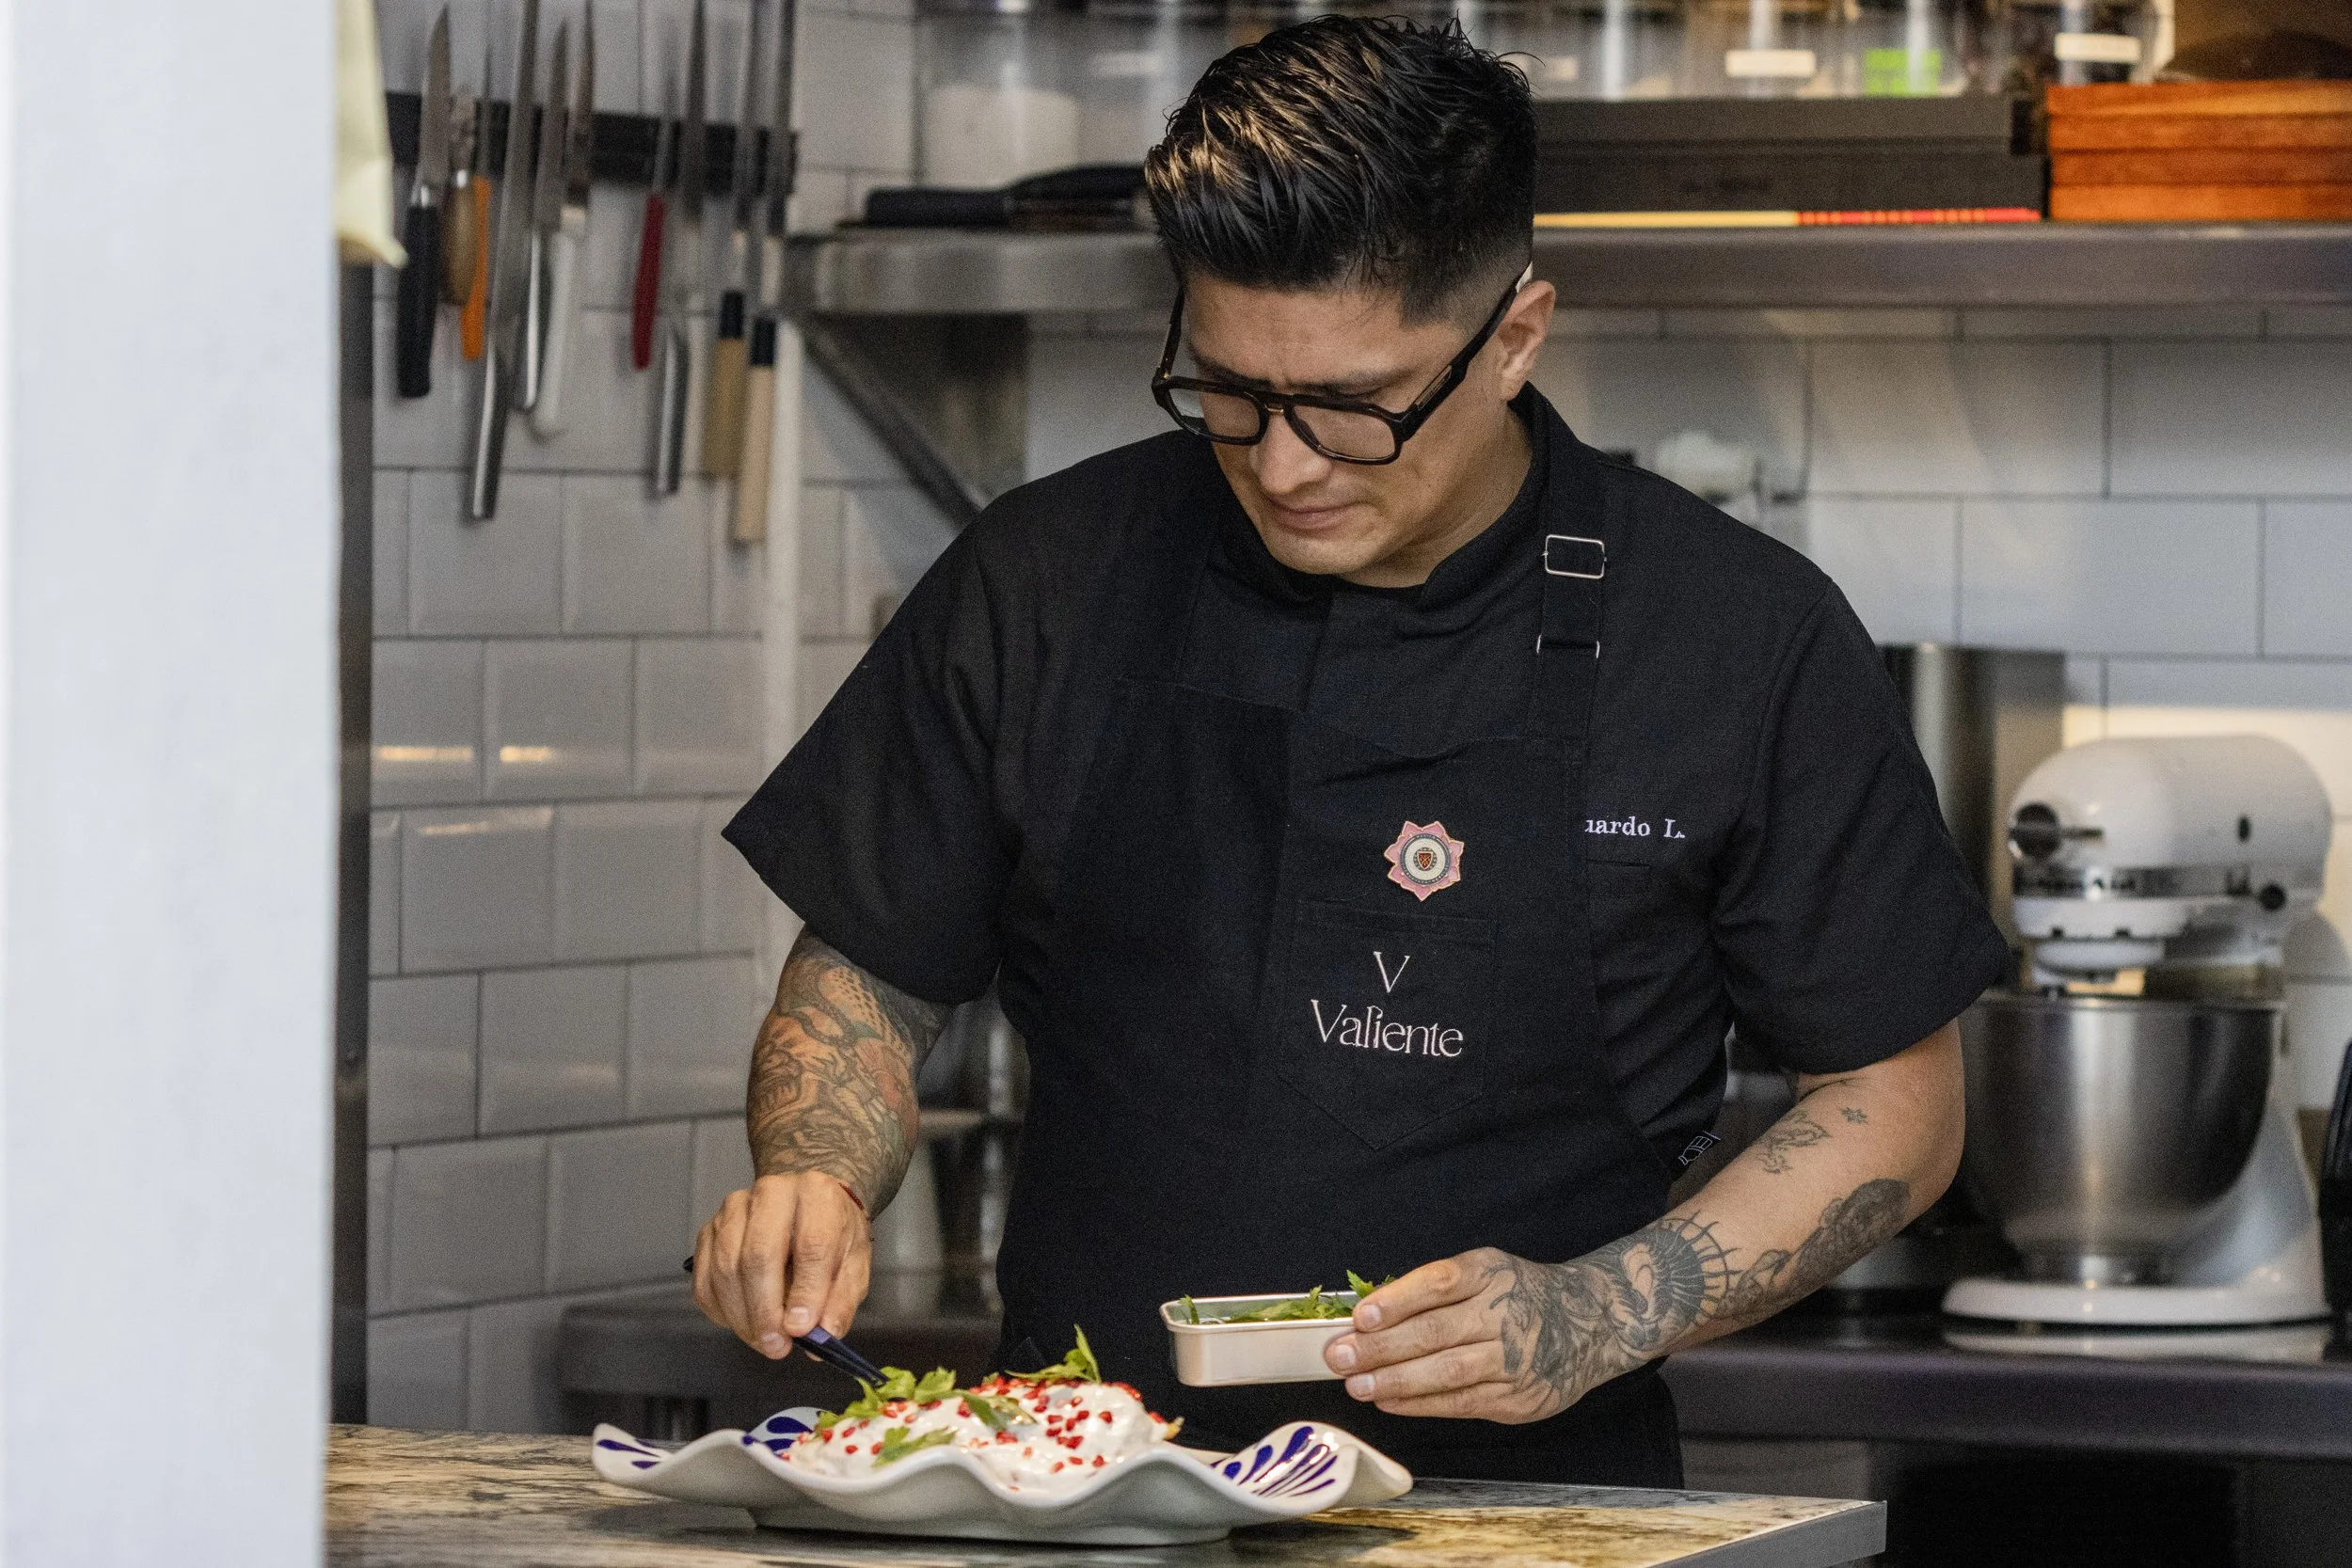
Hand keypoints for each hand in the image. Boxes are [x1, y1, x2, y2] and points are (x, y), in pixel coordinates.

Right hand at [693, 1172, 872, 1358]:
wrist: (806, 1205)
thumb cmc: (832, 1234)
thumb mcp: (854, 1264)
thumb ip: (841, 1300)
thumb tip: (821, 1335)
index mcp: (817, 1195)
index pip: (811, 1244)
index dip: (805, 1291)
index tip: (801, 1329)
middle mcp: (772, 1192)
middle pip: (758, 1254)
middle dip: (765, 1310)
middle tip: (776, 1346)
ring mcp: (734, 1209)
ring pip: (726, 1268)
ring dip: (742, 1316)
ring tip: (764, 1341)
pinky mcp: (709, 1229)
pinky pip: (704, 1278)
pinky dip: (721, 1310)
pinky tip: (742, 1323)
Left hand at [1321, 1247, 1645, 1421]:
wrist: (1593, 1322)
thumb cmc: (1521, 1295)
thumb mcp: (1487, 1271)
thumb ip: (1435, 1290)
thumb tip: (1368, 1315)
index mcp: (1490, 1272)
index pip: (1439, 1282)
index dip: (1398, 1300)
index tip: (1361, 1316)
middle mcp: (1504, 1313)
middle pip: (1435, 1331)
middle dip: (1380, 1347)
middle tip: (1339, 1356)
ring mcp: (1514, 1358)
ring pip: (1446, 1372)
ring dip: (1395, 1380)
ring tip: (1357, 1384)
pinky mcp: (1518, 1397)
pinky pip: (1461, 1402)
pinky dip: (1420, 1403)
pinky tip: (1389, 1401)